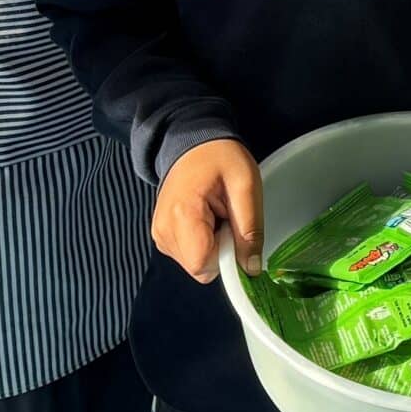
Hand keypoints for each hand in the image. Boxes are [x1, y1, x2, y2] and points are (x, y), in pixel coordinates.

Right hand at [153, 138, 262, 281]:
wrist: (193, 142)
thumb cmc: (220, 157)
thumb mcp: (246, 186)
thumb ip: (250, 230)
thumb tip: (250, 269)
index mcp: (182, 216)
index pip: (203, 265)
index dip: (226, 257)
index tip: (235, 231)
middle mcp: (163, 230)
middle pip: (199, 267)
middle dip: (221, 251)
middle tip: (227, 217)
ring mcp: (160, 233)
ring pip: (195, 264)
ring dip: (213, 246)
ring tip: (216, 213)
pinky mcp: (162, 234)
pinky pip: (188, 255)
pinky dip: (203, 242)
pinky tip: (206, 217)